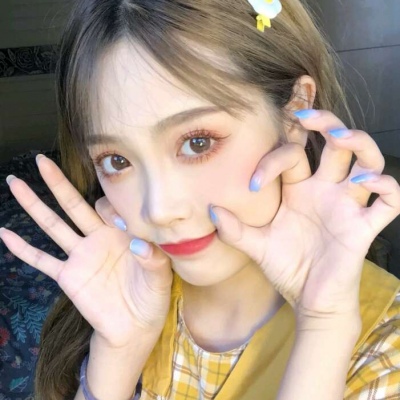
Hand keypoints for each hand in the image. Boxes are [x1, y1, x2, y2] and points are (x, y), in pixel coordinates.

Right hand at [0, 155, 172, 347]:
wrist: (134, 327)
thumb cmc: (152, 298)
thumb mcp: (161, 277)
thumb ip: (154, 259)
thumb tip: (137, 245)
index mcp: (122, 233)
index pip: (109, 207)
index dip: (112, 208)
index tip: (123, 224)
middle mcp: (98, 238)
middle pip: (74, 205)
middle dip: (58, 183)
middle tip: (41, 160)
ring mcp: (81, 256)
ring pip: (53, 225)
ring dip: (34, 205)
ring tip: (15, 183)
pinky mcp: (68, 276)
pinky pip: (42, 260)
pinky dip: (23, 249)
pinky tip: (5, 234)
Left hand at [210, 110, 399, 320]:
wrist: (308, 300)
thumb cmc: (287, 267)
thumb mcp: (257, 246)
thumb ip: (235, 229)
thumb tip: (210, 209)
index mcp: (299, 190)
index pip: (292, 154)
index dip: (272, 159)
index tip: (252, 183)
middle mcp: (325, 191)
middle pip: (336, 142)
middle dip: (326, 121)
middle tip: (307, 114)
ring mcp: (347, 205)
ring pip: (367, 160)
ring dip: (358, 143)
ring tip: (341, 138)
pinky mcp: (364, 226)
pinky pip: (389, 201)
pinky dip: (386, 186)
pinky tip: (365, 182)